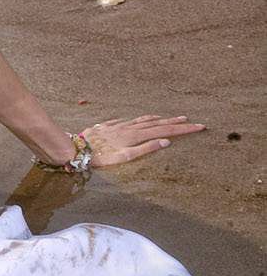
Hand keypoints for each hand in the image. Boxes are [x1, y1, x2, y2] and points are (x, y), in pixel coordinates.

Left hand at [79, 114, 205, 167]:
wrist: (77, 149)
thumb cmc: (100, 158)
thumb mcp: (125, 158)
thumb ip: (145, 149)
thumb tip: (165, 142)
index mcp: (136, 136)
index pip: (165, 132)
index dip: (182, 130)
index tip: (198, 126)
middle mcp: (130, 128)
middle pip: (157, 124)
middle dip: (175, 123)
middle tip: (190, 120)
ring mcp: (120, 126)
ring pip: (143, 120)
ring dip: (158, 119)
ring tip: (169, 118)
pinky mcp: (109, 126)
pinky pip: (129, 120)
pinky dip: (139, 119)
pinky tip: (140, 119)